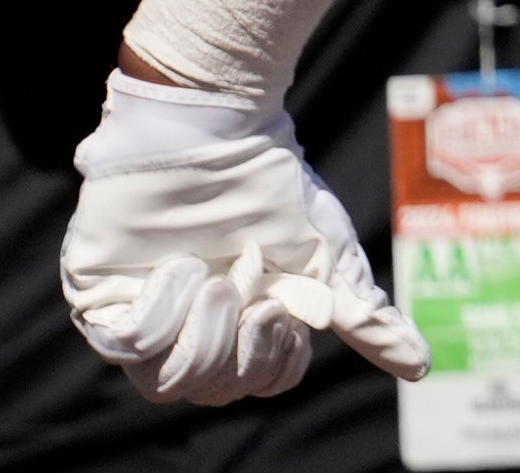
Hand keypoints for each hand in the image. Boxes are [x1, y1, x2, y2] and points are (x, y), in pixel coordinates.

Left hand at [63, 72, 423, 403]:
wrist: (214, 128)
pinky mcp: (97, 297)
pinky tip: (175, 264)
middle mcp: (189, 329)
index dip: (273, 360)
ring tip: (214, 271)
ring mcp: (140, 315)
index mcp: (241, 324)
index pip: (256, 383)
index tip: (282, 305)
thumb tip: (422, 366)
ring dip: (205, 327)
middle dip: (242, 337)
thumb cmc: (271, 185)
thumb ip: (367, 317)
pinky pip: (126, 345)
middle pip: (214, 390)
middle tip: (250, 274)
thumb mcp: (327, 255)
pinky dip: (163, 308)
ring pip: (166, 382)